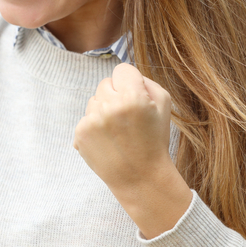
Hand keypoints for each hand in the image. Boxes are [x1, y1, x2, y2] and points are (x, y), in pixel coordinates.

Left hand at [73, 63, 190, 238]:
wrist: (140, 177)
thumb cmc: (154, 140)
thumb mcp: (164, 106)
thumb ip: (146, 82)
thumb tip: (126, 75)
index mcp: (133, 97)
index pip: (122, 69)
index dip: (130, 82)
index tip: (135, 96)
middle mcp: (109, 106)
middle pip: (105, 83)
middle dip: (116, 95)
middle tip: (127, 117)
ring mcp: (92, 120)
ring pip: (94, 100)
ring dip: (103, 110)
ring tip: (118, 131)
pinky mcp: (80, 133)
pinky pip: (86, 117)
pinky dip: (94, 126)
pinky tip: (107, 140)